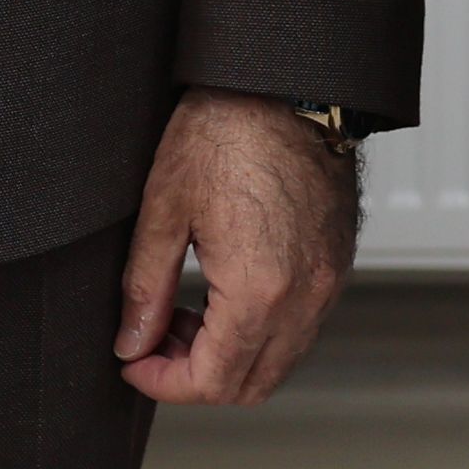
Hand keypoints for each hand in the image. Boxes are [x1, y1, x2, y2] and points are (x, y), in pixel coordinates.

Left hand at [114, 92, 359, 406]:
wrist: (285, 83)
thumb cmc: (224, 131)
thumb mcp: (165, 209)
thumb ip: (145, 289)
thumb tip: (131, 344)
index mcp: (258, 291)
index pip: (212, 382)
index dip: (162, 383)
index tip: (132, 361)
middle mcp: (304, 299)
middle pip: (250, 386)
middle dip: (194, 377)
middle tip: (154, 338)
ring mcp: (328, 284)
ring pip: (279, 362)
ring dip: (229, 357)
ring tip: (185, 312)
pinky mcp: (336, 266)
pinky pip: (300, 329)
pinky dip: (260, 332)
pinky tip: (223, 292)